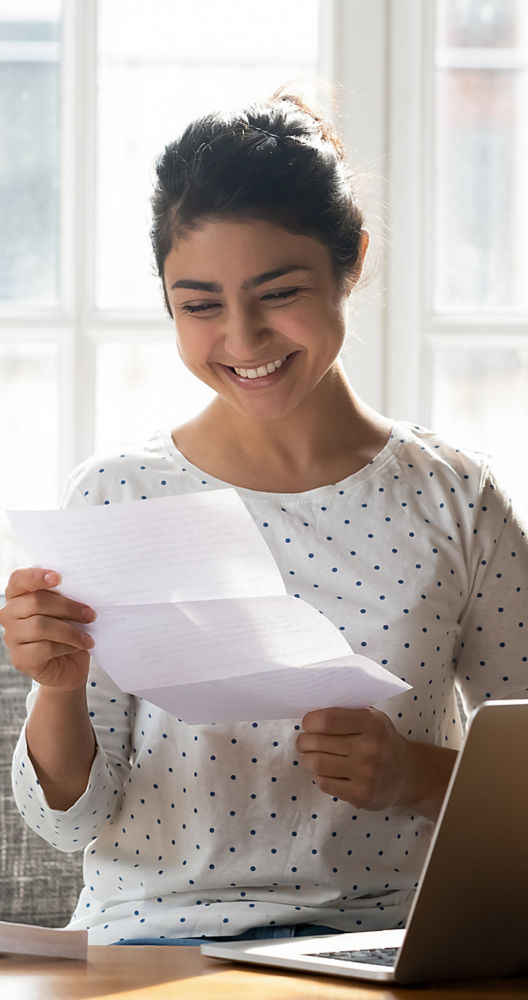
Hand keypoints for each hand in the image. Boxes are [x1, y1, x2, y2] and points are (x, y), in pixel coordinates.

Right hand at [0, 568, 95, 692]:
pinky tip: (78, 647)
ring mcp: (12, 637)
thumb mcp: (67, 610)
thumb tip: (81, 587)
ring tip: (88, 637)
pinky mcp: (20, 658)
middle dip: (68, 607)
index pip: (19, 579)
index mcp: (18, 596)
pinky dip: (66, 646)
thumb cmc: (68, 630)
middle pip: (35, 602)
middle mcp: (9, 614)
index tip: (59, 578)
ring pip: (40, 626)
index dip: (36, 576)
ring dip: (70, 631)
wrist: (70, 666)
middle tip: (90, 614)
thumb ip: (65, 596)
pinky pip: (43, 648)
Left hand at [296, 707, 456, 819]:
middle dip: (304, 742)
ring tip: (311, 756)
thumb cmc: (382, 741)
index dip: (310, 721)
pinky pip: (325, 783)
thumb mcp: (373, 719)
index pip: (328, 720)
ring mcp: (366, 774)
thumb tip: (312, 711)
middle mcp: (371, 748)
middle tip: (304, 742)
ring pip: (317, 764)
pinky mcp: (361, 795)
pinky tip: (326, 772)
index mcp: (372, 724)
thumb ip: (347, 712)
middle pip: (318, 743)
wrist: (408, 774)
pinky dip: (319, 777)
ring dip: (307, 760)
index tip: (308, 724)